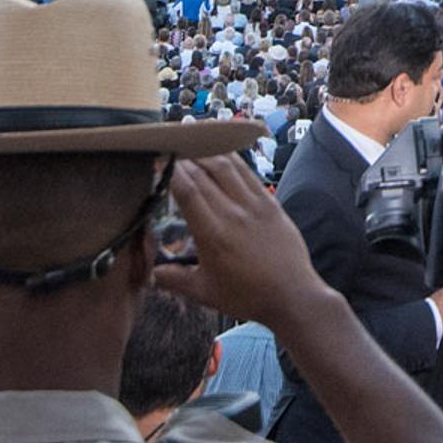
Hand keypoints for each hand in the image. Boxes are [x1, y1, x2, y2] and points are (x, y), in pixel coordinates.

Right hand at [148, 156, 326, 331]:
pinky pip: (248, 173)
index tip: (158, 160)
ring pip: (227, 166)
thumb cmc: (247, 296)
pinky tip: (221, 153)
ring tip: (192, 145)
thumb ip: (174, 279)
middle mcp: (233, 213)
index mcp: (212, 234)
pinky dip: (232, 158)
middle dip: (184, 158)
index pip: (187, 191)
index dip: (171, 172)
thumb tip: (150, 273)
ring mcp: (255, 204)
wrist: (292, 296)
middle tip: (170, 148)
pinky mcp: (271, 202)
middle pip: (204, 174)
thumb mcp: (205, 292)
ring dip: (206, 153)